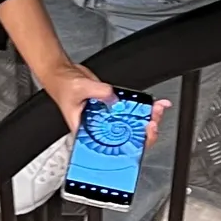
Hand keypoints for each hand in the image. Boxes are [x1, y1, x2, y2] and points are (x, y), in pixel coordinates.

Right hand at [43, 62, 169, 147]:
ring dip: (146, 118)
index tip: (144, 134)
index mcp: (88, 133)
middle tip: (154, 119)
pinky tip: (151, 103)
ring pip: (130, 125)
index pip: (113, 147)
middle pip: (127, 138)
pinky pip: (128, 111)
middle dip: (145, 130)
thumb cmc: (62, 87)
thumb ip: (99, 92)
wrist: (62, 73)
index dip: (132, 145)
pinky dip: (141, 107)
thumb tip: (115, 97)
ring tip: (157, 109)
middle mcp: (99, 129)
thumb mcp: (80, 88)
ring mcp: (107, 119)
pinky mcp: (111, 108)